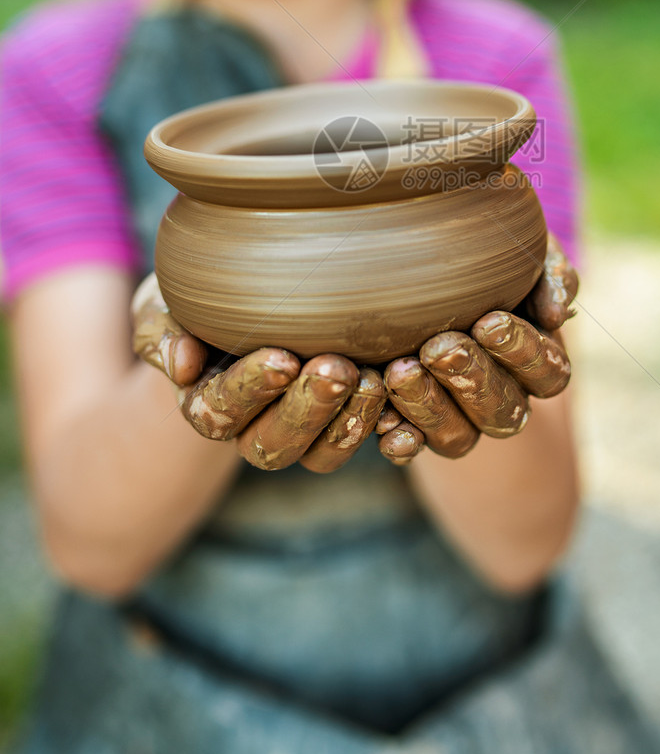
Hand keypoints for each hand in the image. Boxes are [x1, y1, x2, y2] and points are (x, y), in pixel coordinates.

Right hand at [130, 273, 386, 471]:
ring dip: (349, 422)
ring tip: (373, 379)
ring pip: (322, 454)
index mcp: (206, 403)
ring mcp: (303, 431)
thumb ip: (160, 331)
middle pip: (275, 444)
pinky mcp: (346, 423)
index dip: (252, 389)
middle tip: (338, 366)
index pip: (223, 410)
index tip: (283, 358)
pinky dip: (389, 433)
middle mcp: (253, 428)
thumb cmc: (195, 299)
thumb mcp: (163, 304)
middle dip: (309, 408)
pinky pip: (367, 446)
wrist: (244, 299)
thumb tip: (181, 366)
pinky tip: (406, 409)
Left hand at [382, 232, 578, 458]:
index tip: (489, 321)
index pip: (547, 373)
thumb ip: (549, 274)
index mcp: (539, 363)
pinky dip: (401, 439)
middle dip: (472, 379)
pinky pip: (413, 448)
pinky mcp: (417, 427)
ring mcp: (461, 419)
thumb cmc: (490, 258)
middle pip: (503, 411)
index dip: (522, 352)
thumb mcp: (525, 252)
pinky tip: (384, 422)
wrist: (425, 268)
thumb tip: (557, 313)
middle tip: (438, 346)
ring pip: (459, 437)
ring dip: (431, 407)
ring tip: (401, 370)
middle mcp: (505, 399)